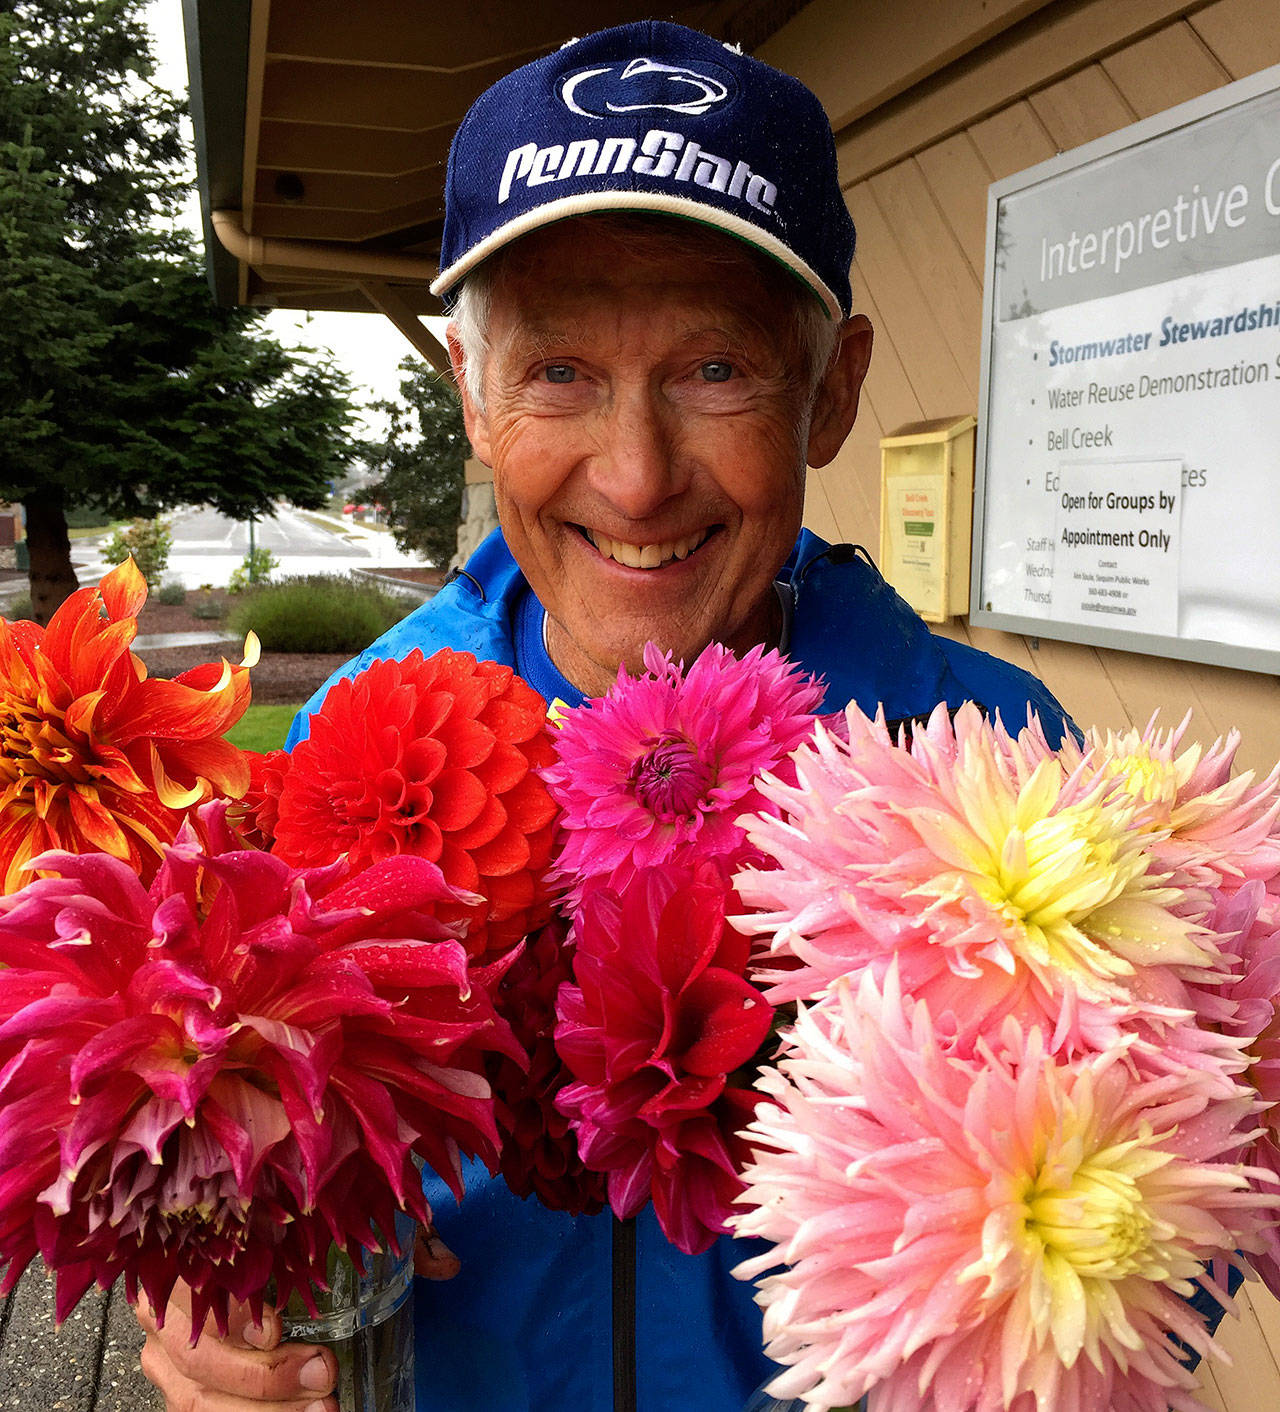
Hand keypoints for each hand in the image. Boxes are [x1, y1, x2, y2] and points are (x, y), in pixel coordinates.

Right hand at [135, 1227, 456, 1409]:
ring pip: (195, 1400)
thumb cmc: (293, 1235)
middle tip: (322, 1373)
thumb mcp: (342, 1225)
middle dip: (261, 1376)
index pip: (192, 1283)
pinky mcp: (183, 1391)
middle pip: (196, 1356)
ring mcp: (169, 1358)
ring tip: (323, 1411)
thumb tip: (445, 1263)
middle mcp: (167, 1308)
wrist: (256, 1262)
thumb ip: (389, 1238)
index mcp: (193, 1250)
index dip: (232, 1311)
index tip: (276, 1328)